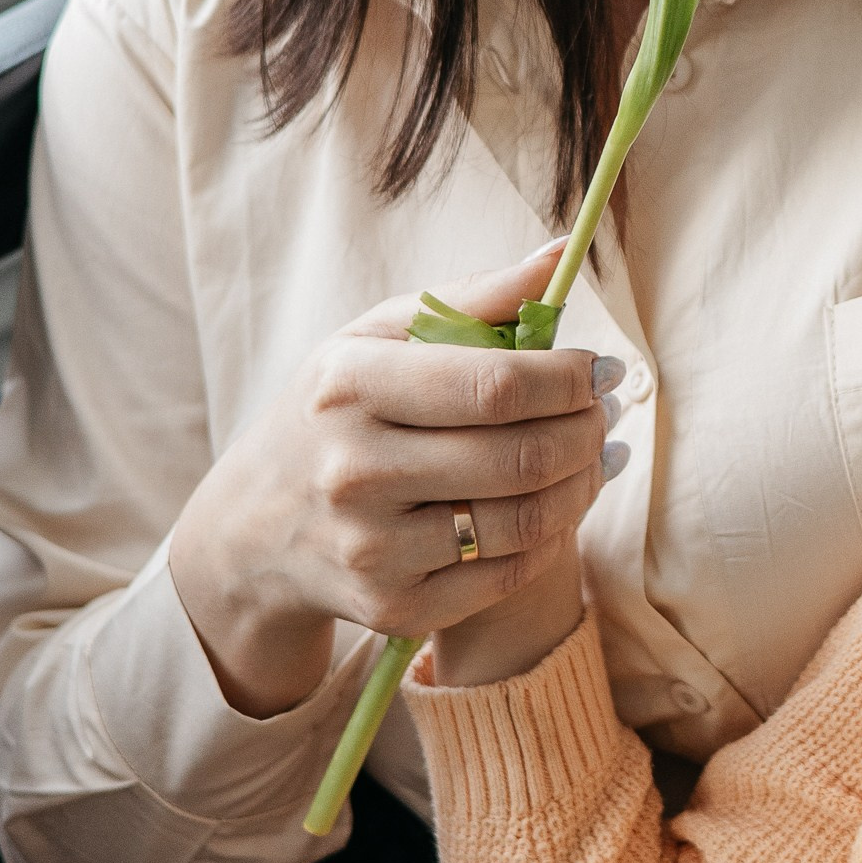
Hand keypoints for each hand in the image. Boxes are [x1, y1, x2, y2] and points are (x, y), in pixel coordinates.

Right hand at [166, 248, 619, 718]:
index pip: (495, 386)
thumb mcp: (378, 339)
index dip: (569, 379)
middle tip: (607, 413)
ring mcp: (372, 549)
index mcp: (350, 387)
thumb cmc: (337, 411)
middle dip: (588, 431)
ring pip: (525, 522)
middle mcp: (354, 471)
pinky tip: (561, 504)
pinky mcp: (395, 608)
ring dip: (585, 484)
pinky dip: (554, 536)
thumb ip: (473, 298)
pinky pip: (509, 575)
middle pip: (520, 458)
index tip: (602, 369)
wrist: (254, 527)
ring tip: (598, 455)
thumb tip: (562, 254)